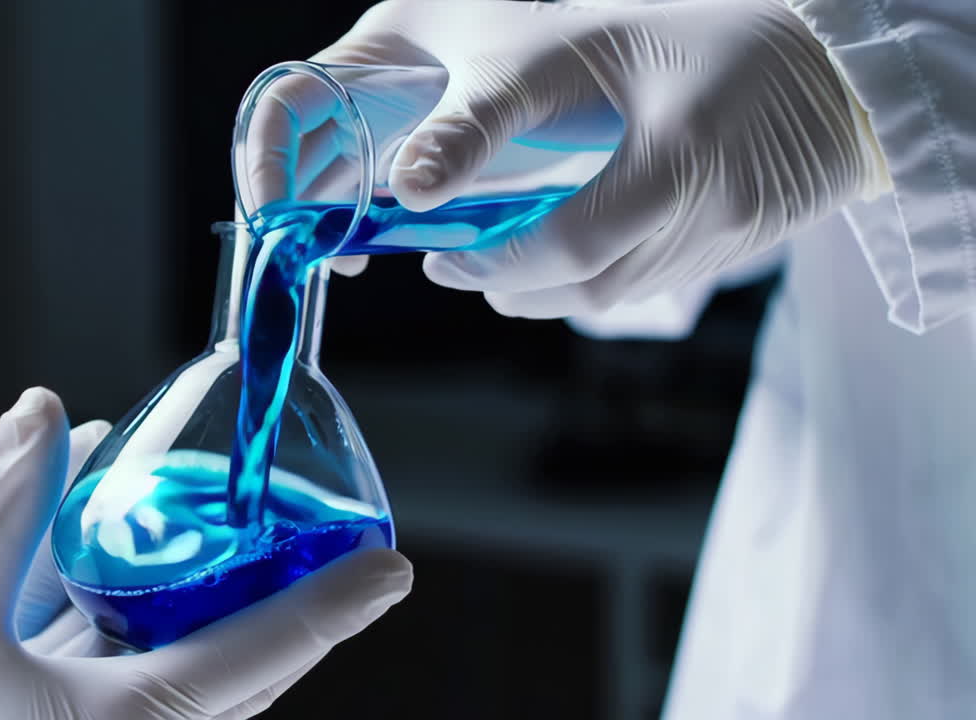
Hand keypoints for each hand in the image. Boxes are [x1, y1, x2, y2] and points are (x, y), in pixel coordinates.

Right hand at [0, 387, 411, 719]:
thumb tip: (44, 415)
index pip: (258, 655)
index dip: (332, 607)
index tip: (393, 570)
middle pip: (246, 660)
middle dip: (292, 598)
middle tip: (336, 539)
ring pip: (200, 665)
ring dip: (222, 599)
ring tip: (246, 529)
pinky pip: (144, 668)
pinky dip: (148, 607)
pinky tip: (124, 534)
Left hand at [297, 0, 886, 311]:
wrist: (828, 64)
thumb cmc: (698, 31)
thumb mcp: (595, 39)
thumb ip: (506, 107)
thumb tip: (418, 174)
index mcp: (679, 156)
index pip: (573, 242)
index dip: (498, 261)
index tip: (438, 259)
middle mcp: (710, 211)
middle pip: (591, 285)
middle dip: (511, 282)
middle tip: (456, 265)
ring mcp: (728, 240)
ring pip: (615, 294)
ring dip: (546, 289)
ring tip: (495, 264)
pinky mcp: (734, 251)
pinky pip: (648, 284)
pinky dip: (592, 278)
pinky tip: (558, 256)